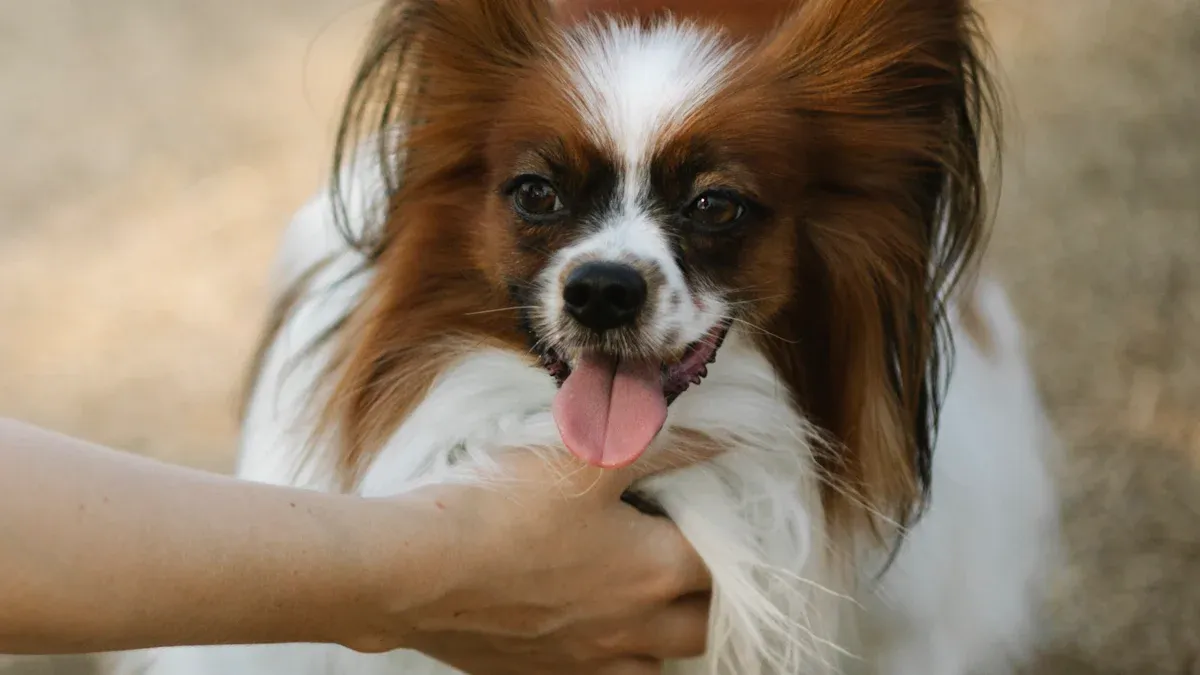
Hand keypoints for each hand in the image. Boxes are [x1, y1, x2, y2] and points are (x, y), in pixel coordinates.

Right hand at [392, 452, 711, 674]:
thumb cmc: (505, 511)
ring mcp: (587, 660)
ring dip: (661, 635)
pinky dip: (607, 658)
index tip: (713, 512)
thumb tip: (712, 427)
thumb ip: (651, 438)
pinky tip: (586, 627)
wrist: (419, 572)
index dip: (727, 537)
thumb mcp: (586, 458)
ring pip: (655, 664)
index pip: (726, 563)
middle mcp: (633, 626)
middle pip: (703, 626)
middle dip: (708, 597)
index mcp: (654, 570)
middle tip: (689, 559)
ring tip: (642, 599)